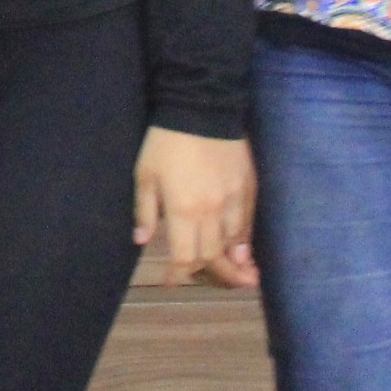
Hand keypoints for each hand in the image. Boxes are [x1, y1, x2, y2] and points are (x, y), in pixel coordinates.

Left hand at [134, 127, 253, 288]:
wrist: (203, 106)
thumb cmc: (166, 140)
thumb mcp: (145, 174)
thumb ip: (145, 211)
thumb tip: (142, 242)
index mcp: (183, 211)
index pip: (185, 257)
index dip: (179, 274)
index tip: (172, 281)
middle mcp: (211, 212)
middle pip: (212, 254)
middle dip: (209, 274)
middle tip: (207, 284)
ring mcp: (233, 200)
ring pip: (233, 243)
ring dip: (232, 263)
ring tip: (238, 279)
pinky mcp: (248, 187)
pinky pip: (248, 223)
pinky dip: (246, 242)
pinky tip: (245, 253)